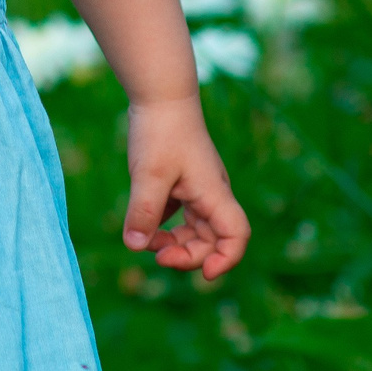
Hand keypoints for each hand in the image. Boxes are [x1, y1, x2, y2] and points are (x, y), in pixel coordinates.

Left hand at [120, 94, 249, 281]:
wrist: (159, 96)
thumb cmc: (161, 132)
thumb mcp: (149, 175)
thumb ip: (143, 212)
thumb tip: (136, 247)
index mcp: (213, 194)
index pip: (236, 237)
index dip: (226, 260)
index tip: (204, 274)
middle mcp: (210, 195)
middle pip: (211, 240)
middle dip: (187, 255)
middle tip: (157, 256)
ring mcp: (196, 189)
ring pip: (193, 230)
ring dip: (172, 242)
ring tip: (145, 240)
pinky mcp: (179, 183)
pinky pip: (177, 216)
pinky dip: (162, 226)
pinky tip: (143, 223)